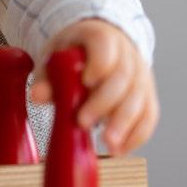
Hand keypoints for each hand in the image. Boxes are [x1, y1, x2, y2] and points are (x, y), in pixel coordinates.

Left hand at [27, 19, 158, 154]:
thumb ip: (46, 76)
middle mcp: (128, 55)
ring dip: (125, 125)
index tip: (86, 82)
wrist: (100, 48)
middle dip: (104, 103)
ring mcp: (142, 75)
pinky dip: (137, 135)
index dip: (98, 64)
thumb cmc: (74, 54)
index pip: (105, 46)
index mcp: (101, 36)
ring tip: (109, 145)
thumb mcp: (54, 56)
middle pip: (123, 79)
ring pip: (140, 100)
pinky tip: (121, 149)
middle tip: (83, 122)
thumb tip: (38, 96)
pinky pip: (149, 116)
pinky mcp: (148, 96)